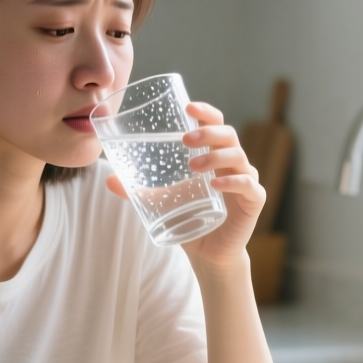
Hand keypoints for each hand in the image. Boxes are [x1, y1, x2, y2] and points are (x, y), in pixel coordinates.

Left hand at [105, 101, 264, 268]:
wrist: (209, 254)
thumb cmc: (190, 219)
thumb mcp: (163, 201)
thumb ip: (139, 190)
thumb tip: (109, 179)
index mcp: (215, 156)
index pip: (216, 124)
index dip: (206, 113)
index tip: (188, 107)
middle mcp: (234, 164)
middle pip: (229, 135)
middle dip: (208, 132)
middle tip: (186, 140)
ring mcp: (247, 181)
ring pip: (238, 156)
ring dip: (215, 156)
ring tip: (193, 166)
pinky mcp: (253, 201)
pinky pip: (248, 185)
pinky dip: (232, 182)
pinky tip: (215, 184)